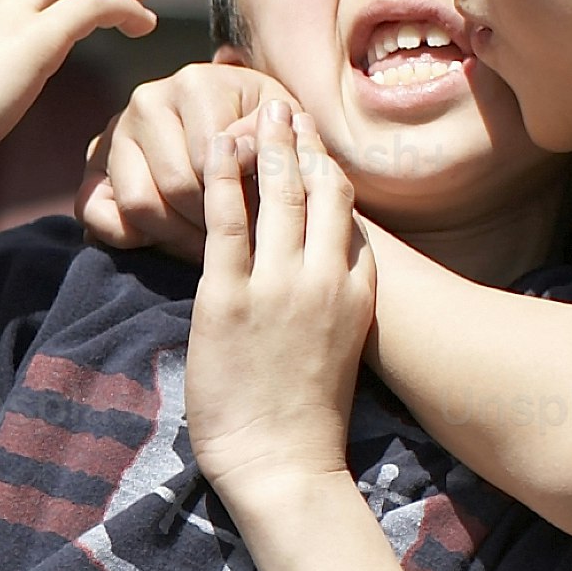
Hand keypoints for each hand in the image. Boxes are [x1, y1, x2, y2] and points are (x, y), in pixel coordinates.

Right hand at [78, 57, 306, 257]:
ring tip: (205, 244)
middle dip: (209, 223)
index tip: (260, 223)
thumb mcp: (283, 126)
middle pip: (176, 185)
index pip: (211, 159)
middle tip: (235, 241)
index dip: (238, 200)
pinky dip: (130, 237)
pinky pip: (98, 214)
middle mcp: (147, 100)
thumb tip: (244, 152)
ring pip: (139, 203)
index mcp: (195, 83)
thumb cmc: (263, 131)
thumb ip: (272, 137)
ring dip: (175, 236)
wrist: (228, 127)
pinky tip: (165, 239)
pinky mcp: (93, 167)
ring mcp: (115, 132)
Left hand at [184, 105, 376, 513]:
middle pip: (321, 191)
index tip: (314, 139)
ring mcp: (278, 286)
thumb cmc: (308, 418)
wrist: (285, 464)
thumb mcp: (342, 349)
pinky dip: (222, 177)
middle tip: (284, 106)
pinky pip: (226, 222)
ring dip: (267, 146)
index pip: (350, 214)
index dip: (330, 168)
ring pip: (279, 196)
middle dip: (302, 143)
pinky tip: (214, 146)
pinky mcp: (229, 299)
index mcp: (357, 292)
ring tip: (256, 111)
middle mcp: (325, 279)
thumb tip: (325, 277)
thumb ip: (338, 304)